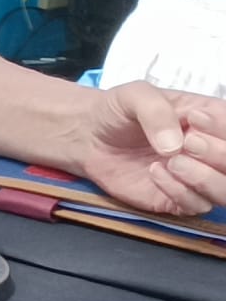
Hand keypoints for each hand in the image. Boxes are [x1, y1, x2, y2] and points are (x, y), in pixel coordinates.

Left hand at [73, 81, 225, 216]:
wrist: (87, 136)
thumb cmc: (117, 110)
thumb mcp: (134, 95)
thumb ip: (156, 111)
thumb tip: (176, 146)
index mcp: (212, 121)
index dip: (223, 129)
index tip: (194, 120)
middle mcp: (211, 152)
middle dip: (219, 155)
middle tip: (187, 143)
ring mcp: (197, 177)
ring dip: (205, 179)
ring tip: (172, 162)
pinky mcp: (178, 199)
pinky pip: (196, 205)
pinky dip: (179, 192)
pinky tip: (153, 172)